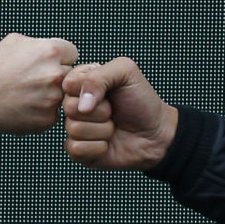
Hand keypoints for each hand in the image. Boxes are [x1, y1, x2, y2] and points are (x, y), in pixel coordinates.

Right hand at [0, 33, 78, 133]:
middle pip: (70, 75)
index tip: (48, 64)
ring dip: (51, 95)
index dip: (60, 58)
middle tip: (36, 80)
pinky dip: (43, 111)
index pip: (72, 53)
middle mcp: (55, 74)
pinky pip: (54, 113)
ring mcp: (53, 99)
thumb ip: (41, 43)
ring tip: (29, 93)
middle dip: (57, 77)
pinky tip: (26, 106)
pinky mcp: (48, 119)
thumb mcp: (15, 41)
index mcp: (51, 51)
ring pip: (63, 95)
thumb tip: (56, 48)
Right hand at [63, 57, 178, 170]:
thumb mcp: (126, 72)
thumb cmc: (142, 101)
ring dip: (102, 130)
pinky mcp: (78, 151)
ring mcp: (75, 127)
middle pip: (69, 107)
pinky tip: (108, 143)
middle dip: (100, 111)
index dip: (89, 89)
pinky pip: (76, 149)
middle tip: (113, 111)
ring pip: (73, 129)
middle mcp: (76, 104)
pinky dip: (98, 147)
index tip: (108, 92)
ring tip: (113, 126)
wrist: (156, 134)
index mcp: (82, 82)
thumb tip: (81, 104)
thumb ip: (99, 76)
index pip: (68, 83)